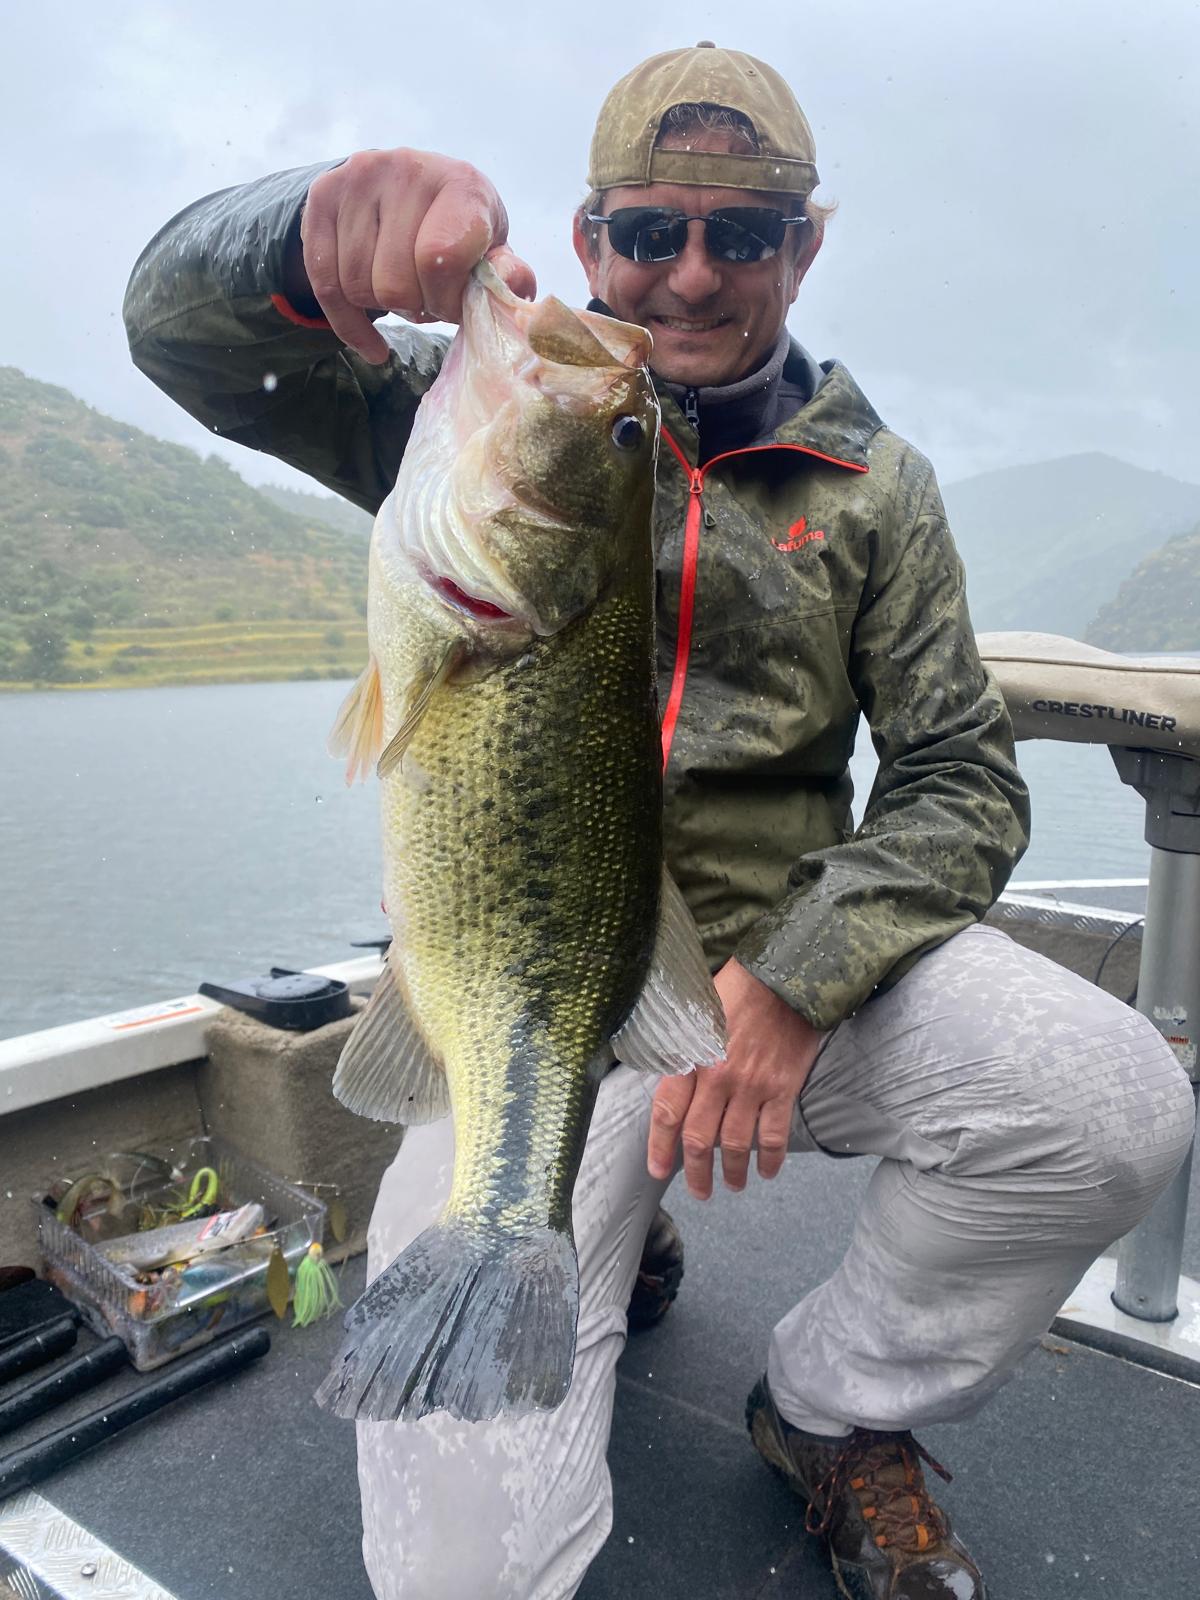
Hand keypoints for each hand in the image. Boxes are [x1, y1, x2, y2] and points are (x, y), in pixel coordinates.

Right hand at [295, 149, 536, 361]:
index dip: (445, 300)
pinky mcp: (323, 196)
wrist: (409, 186)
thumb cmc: (460, 229)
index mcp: (460, 183)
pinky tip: (370, 341)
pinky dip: (349, 325)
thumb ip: (505, 273)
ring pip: (359, 287)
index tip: (453, 305)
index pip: (438, 259)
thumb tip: (514, 285)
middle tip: (426, 299)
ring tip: (404, 290)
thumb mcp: (491, 249)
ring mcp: (359, 178)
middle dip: (414, 307)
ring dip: (383, 307)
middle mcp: (406, 169)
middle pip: (394, 283)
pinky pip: (325, 284)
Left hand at [647, 959, 823, 1198]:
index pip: (667, 1113)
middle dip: (696, 1172)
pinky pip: (774, 1134)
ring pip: (736, 1144)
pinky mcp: (782, 1088)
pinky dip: (770, 1159)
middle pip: (699, 1138)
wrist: (785, 977)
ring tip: (731, 1186)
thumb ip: (682, 1046)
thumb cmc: (737, 988)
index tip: (659, 1170)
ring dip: (732, 1172)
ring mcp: (752, 1086)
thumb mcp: (695, 1011)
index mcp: (691, 1057)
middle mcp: (718, 1077)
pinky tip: (767, 1172)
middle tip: (699, 1191)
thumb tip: (670, 1072)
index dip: (661, 1147)